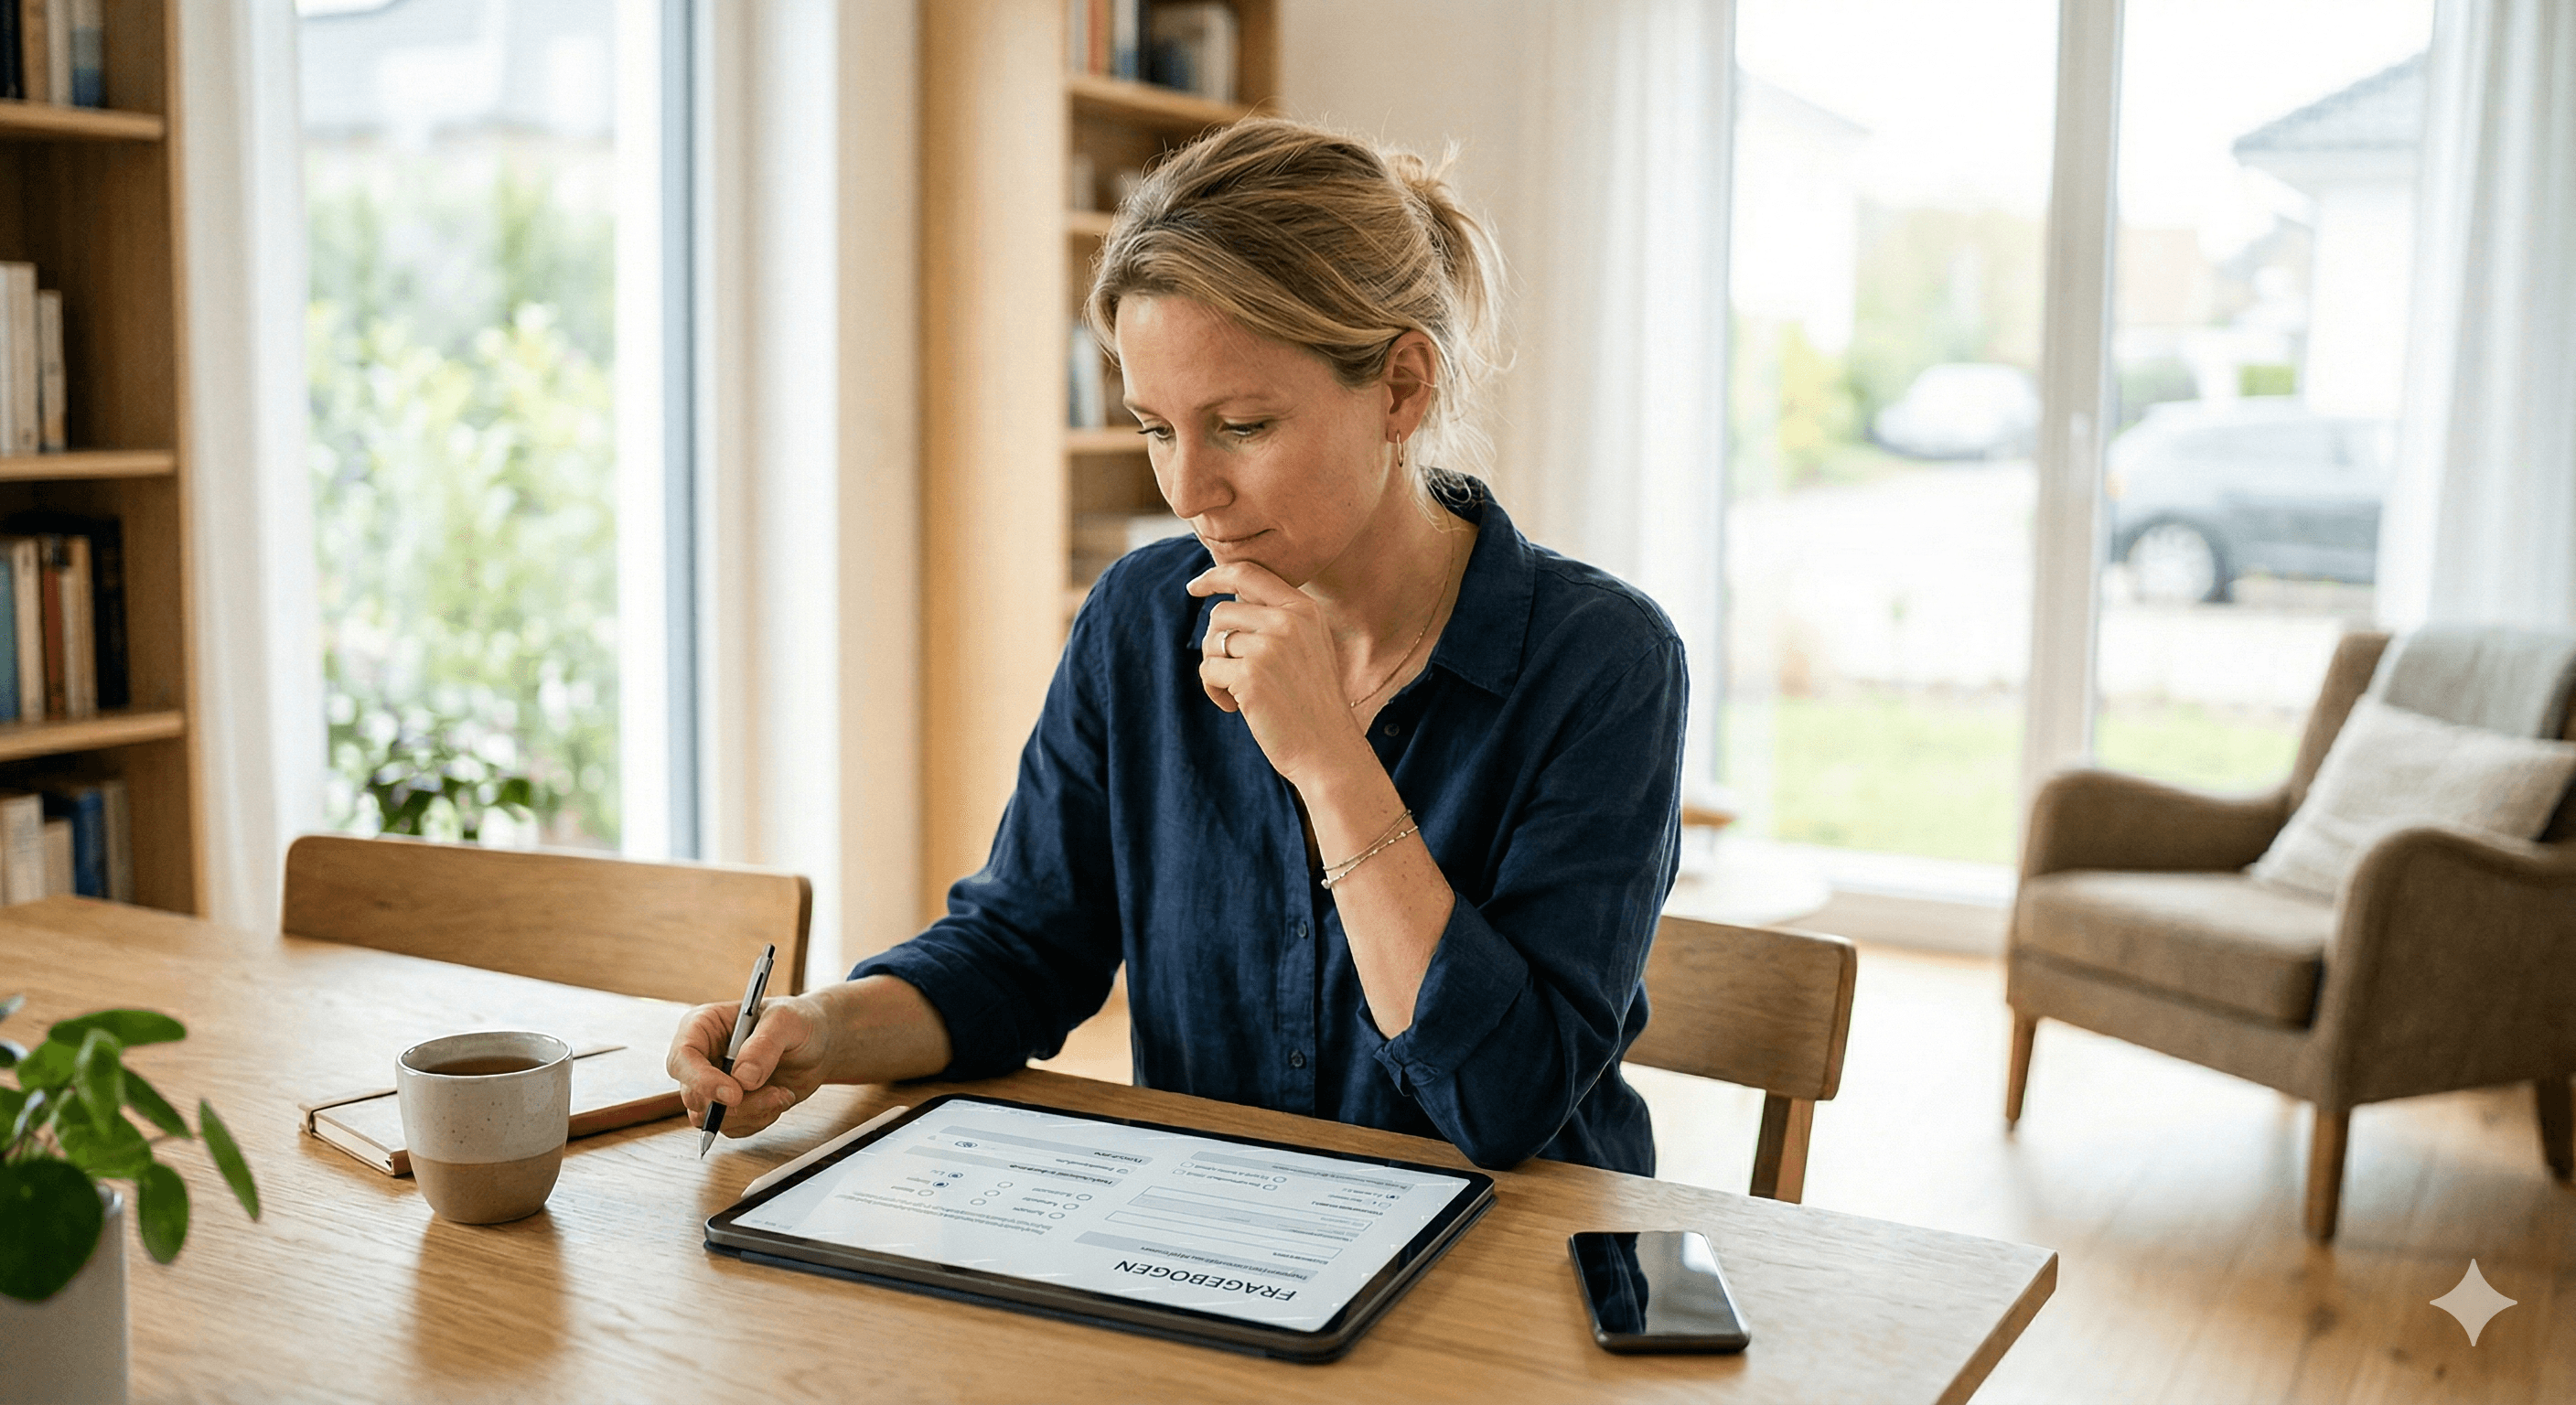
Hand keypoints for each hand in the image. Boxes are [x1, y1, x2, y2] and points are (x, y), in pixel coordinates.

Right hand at [666, 993, 832, 1138]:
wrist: (817, 1041)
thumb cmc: (797, 1020)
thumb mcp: (786, 1020)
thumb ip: (764, 1044)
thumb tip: (743, 1078)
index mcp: (702, 1026)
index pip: (682, 1058)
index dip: (701, 1081)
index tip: (734, 1094)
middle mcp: (702, 1058)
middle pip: (692, 1096)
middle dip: (733, 1105)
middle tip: (773, 1093)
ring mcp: (714, 1085)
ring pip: (713, 1119)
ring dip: (752, 1112)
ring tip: (782, 1092)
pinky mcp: (729, 1106)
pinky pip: (733, 1127)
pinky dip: (760, 1119)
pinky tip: (779, 1098)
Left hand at [1188, 560, 1372, 786]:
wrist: (1327, 749)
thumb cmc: (1310, 701)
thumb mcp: (1307, 646)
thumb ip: (1276, 618)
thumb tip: (1225, 599)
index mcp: (1304, 609)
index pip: (1248, 573)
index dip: (1215, 576)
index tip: (1195, 586)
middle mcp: (1288, 621)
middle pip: (1221, 612)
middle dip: (1217, 643)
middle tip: (1233, 673)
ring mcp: (1270, 647)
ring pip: (1212, 641)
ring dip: (1216, 669)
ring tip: (1238, 692)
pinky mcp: (1250, 676)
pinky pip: (1208, 670)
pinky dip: (1214, 691)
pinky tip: (1236, 707)